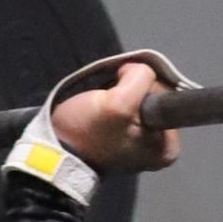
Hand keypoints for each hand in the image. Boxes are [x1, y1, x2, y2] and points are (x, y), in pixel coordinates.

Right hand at [51, 56, 183, 174]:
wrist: (54, 152)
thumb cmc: (87, 133)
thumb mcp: (118, 104)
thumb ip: (140, 79)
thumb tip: (138, 69)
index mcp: (168, 148)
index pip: (167, 95)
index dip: (141, 87)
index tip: (120, 98)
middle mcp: (162, 147)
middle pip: (155, 95)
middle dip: (131, 90)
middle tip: (106, 102)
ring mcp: (143, 142)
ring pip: (141, 96)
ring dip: (121, 92)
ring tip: (101, 103)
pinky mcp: (125, 134)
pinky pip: (129, 103)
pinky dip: (115, 98)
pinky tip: (101, 106)